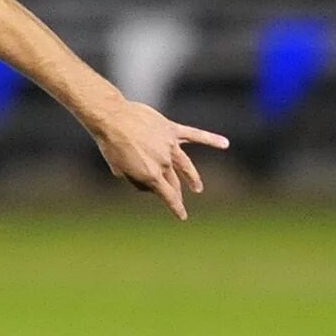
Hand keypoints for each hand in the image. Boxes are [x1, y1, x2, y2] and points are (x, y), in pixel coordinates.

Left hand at [90, 100, 227, 220]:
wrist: (113, 118)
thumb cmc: (110, 145)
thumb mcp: (118, 169)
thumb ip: (134, 180)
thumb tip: (146, 185)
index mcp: (151, 174)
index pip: (168, 195)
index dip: (176, 207)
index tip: (182, 217)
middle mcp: (164, 162)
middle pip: (174, 181)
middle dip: (176, 192)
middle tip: (178, 199)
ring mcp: (170, 146)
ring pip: (186, 165)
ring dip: (193, 177)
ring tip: (197, 188)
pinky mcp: (172, 130)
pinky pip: (195, 135)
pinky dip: (211, 139)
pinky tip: (224, 144)